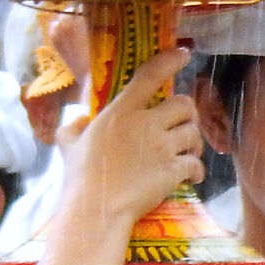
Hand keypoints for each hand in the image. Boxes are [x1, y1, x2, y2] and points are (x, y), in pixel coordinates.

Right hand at [57, 48, 202, 229]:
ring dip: (194, 143)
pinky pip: (196, 164)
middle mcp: (145, 124)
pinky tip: (191, 176)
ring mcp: (162, 147)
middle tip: (182, 124)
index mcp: (120, 112)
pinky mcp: (173, 171)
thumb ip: (74, 128)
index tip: (183, 55)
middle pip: (184, 104)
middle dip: (188, 113)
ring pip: (193, 133)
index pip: (150, 75)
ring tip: (188, 152)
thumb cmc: (79, 177)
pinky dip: (197, 170)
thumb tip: (79, 121)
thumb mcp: (68, 145)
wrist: (95, 210)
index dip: (170, 61)